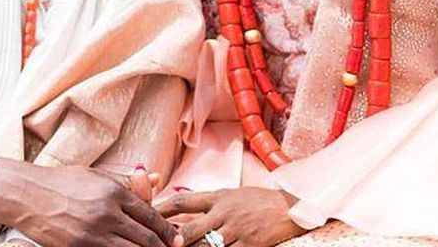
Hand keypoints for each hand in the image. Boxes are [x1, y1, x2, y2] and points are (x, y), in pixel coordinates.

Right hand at [0, 158, 182, 246]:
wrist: (27, 195)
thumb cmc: (63, 182)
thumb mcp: (97, 175)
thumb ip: (128, 180)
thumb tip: (158, 179)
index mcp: (114, 191)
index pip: (150, 215)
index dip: (167, 229)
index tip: (177, 238)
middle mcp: (107, 212)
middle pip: (145, 237)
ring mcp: (92, 232)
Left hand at [157, 187, 305, 246]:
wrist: (290, 206)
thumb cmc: (258, 201)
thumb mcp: (231, 195)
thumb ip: (208, 203)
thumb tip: (182, 206)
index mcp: (217, 197)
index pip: (183, 202)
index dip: (162, 210)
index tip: (147, 217)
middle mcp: (223, 212)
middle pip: (190, 230)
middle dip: (172, 241)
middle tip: (158, 245)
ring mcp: (236, 230)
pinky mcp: (249, 245)